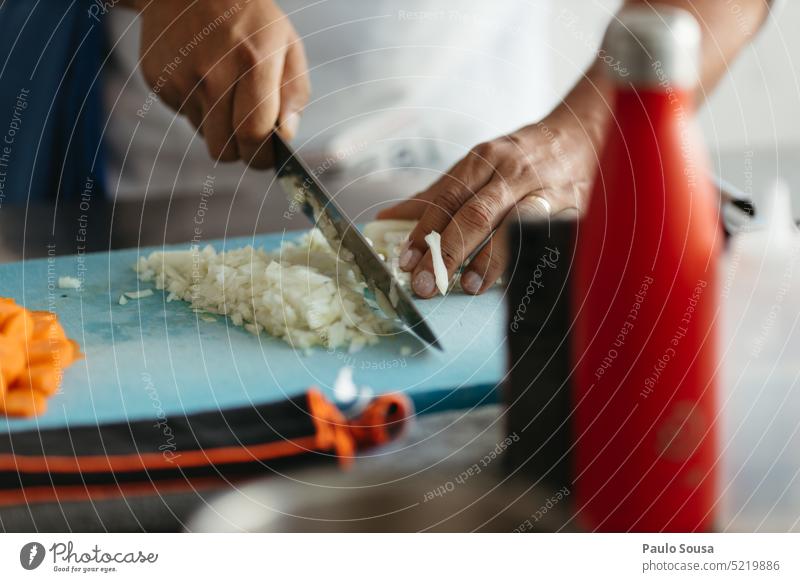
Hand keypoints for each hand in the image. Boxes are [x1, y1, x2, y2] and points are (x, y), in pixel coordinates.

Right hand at [137, 0, 309, 166]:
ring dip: (219, 126)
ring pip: (204, 135)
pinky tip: (203, 77)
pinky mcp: (158, 81)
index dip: (262, 157)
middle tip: (249, 138)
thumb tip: (286, 134)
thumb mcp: (287, 43)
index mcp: (253, 63)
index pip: (254, 135)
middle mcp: (213, 74)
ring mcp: (181, 79)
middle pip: (224, 149)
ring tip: (226, 91)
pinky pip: (184, 115)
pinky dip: (197, 107)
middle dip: (240, 152)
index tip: (267, 158)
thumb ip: (294, 92)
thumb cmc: (249, 18)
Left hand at [377, 110, 597, 297]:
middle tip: (426, 284)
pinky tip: (513, 281)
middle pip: (475, 215)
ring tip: (468, 286)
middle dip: (447, 253)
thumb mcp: (477, 166)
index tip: (406, 261)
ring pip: (513, 227)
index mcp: (485, 160)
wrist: (582, 136)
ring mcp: (545, 192)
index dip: (424, 231)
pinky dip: (527, 260)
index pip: (447, 198)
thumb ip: (437, 194)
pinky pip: (547, 240)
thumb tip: (390, 217)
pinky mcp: (572, 211)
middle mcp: (513, 173)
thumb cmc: (521, 157)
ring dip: (488, 260)